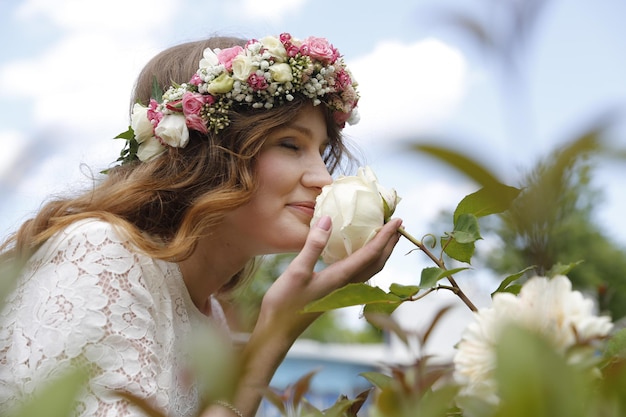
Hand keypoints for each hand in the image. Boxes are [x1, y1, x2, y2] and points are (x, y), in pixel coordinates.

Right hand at [256, 216, 402, 341]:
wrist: (278, 330)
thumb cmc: (285, 302)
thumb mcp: (297, 270)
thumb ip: (314, 245)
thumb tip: (329, 219)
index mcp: (342, 277)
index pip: (371, 253)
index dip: (386, 236)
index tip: (398, 220)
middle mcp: (347, 284)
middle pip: (377, 262)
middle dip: (390, 243)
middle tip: (398, 224)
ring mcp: (342, 289)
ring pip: (370, 268)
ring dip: (381, 251)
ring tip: (385, 235)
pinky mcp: (335, 291)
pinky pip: (359, 271)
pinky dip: (367, 258)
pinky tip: (359, 251)